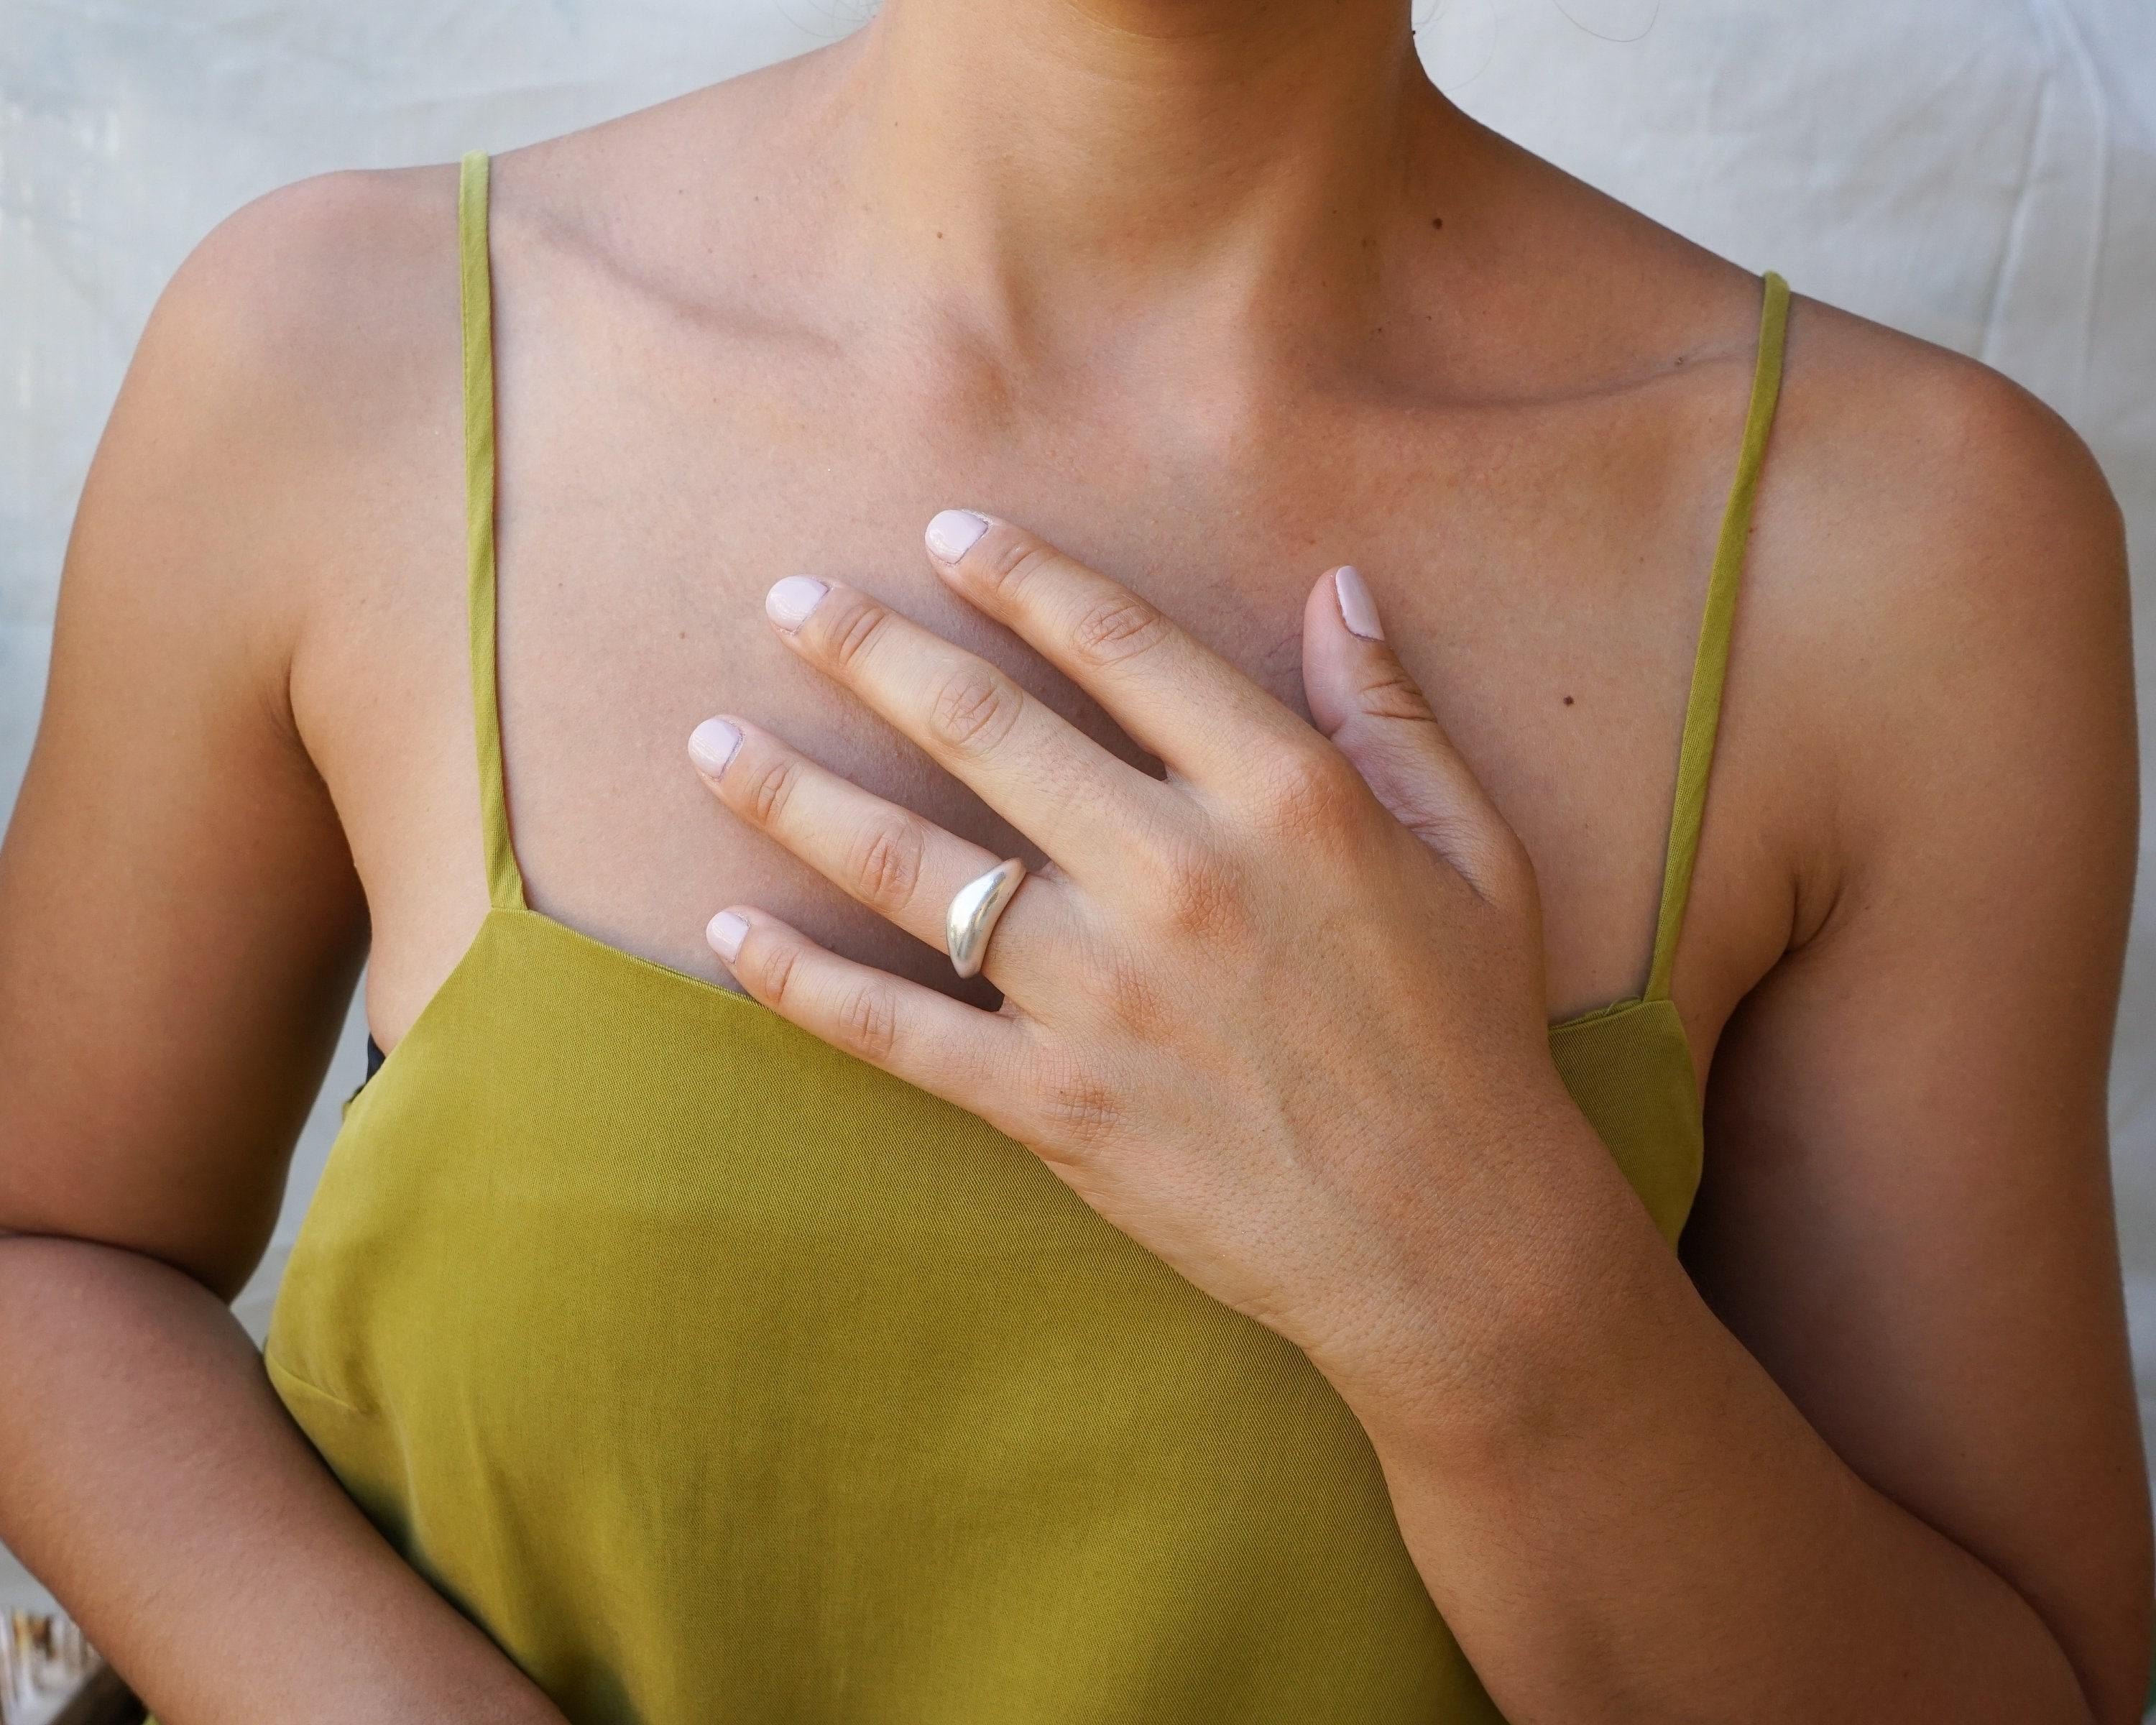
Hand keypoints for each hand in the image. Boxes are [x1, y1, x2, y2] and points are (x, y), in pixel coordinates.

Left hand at [687, 511, 1598, 1419]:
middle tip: (786, 598)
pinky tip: (725, 929)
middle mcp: (1175, 875)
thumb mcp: (1471, 852)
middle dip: (868, 649)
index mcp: (1282, 796)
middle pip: (983, 728)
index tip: (947, 535)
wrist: (1453, 1242)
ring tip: (710, 739)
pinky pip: (895, 1028)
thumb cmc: (1471, 1036)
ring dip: (794, 792)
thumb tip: (1337, 589)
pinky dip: (799, 980)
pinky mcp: (1053, 1103)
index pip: (1120, 645)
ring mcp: (1102, 994)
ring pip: (909, 865)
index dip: (1022, 576)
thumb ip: (1391, 714)